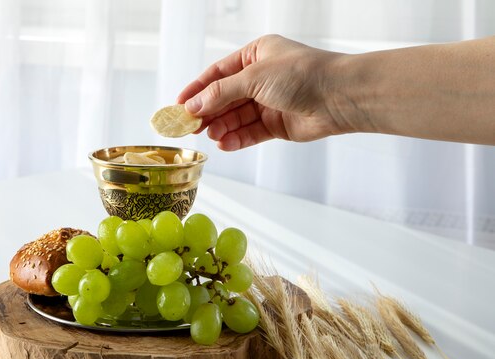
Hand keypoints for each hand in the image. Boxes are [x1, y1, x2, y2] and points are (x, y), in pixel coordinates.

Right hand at [177, 35, 348, 150]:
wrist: (339, 97)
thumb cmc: (302, 74)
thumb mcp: (253, 77)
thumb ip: (221, 93)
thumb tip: (193, 106)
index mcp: (256, 55)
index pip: (218, 74)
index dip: (197, 90)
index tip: (178, 105)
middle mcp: (261, 78)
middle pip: (225, 98)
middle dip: (208, 112)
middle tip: (189, 127)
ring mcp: (269, 102)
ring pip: (237, 117)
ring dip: (222, 127)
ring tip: (209, 136)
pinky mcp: (277, 124)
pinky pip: (251, 132)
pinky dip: (237, 139)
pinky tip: (225, 144)